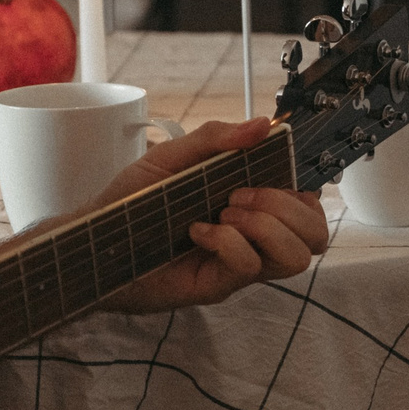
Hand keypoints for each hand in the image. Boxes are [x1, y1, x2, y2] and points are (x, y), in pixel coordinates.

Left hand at [97, 118, 329, 313]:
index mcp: (252, 206)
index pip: (309, 208)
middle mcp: (254, 239)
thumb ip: (215, 138)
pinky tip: (196, 231)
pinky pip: (247, 266)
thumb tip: (263, 125)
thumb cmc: (130, 202)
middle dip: (287, 207)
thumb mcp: (172, 158)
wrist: (92, 243)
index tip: (271, 173)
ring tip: (226, 213)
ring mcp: (239, 264)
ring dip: (266, 226)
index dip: (304, 193)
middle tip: (240, 194)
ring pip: (295, 258)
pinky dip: (226, 241)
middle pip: (316, 236)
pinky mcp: (218, 284)